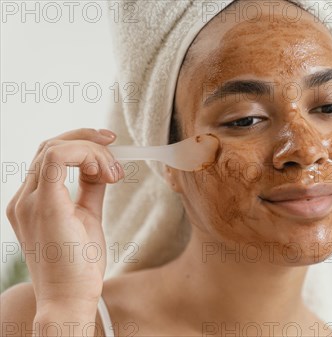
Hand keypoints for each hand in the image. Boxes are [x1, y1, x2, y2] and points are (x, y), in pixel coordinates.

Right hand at [6, 128, 123, 313]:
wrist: (70, 298)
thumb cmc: (79, 266)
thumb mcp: (87, 217)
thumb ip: (90, 190)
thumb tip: (103, 169)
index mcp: (31, 201)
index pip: (49, 156)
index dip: (81, 145)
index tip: (111, 152)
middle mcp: (23, 199)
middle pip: (50, 146)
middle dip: (88, 140)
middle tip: (116, 147)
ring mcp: (29, 201)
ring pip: (54, 147)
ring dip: (92, 151)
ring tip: (113, 173)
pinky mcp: (44, 205)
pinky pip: (57, 158)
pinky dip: (86, 155)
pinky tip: (105, 173)